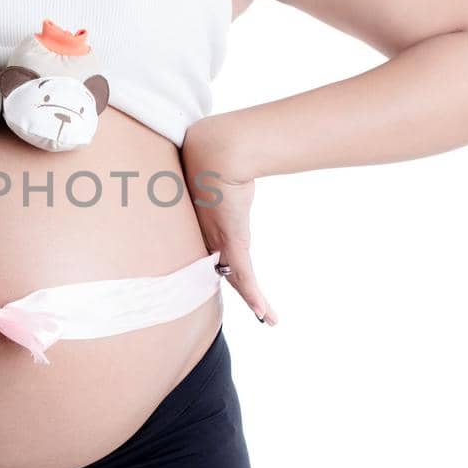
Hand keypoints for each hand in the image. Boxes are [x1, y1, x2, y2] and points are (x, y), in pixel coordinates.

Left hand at [181, 116, 278, 325]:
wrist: (216, 150)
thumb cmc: (214, 151)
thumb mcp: (214, 166)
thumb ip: (216, 169)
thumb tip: (216, 152)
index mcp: (202, 219)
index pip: (209, 248)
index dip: (214, 263)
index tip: (221, 272)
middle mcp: (207, 234)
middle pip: (219, 268)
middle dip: (232, 286)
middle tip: (247, 300)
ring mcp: (219, 240)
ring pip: (236, 278)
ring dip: (252, 298)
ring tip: (265, 317)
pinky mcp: (233, 243)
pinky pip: (245, 277)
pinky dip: (256, 297)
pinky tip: (266, 315)